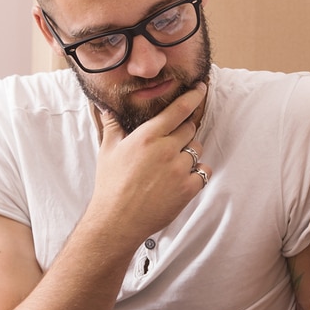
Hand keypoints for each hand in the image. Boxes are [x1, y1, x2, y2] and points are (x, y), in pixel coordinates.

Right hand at [89, 83, 210, 245]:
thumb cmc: (110, 185)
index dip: (192, 96)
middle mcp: (166, 150)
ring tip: (171, 166)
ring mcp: (179, 170)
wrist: (117, 220)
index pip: (178, 110)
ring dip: (189, 154)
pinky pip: (204, 172)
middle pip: (189, 130)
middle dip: (183, 133)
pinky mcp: (188, 189)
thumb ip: (112, 126)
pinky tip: (181, 179)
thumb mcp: (107, 151)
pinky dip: (197, 174)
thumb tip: (105, 107)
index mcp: (148, 136)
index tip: (201, 88)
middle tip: (170, 145)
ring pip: (197, 151)